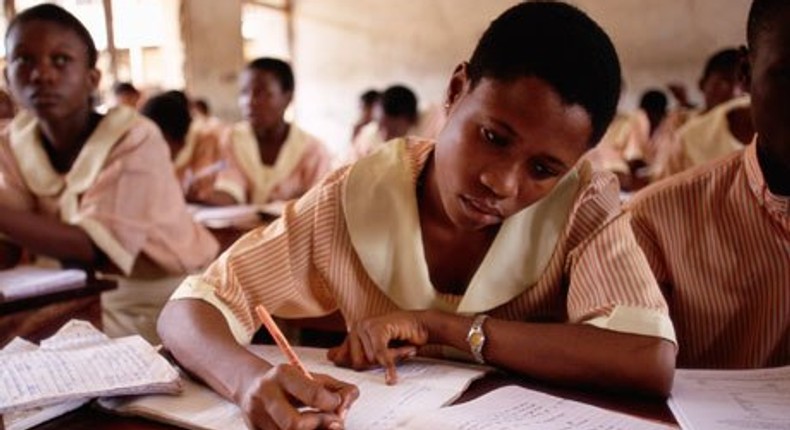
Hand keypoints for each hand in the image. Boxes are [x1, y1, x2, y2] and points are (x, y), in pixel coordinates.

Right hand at [239, 364, 358, 429]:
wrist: (252, 387)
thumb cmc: (292, 384)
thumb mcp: (313, 378)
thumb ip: (337, 389)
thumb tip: (347, 403)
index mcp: (283, 374)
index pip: (315, 395)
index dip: (333, 404)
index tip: (336, 403)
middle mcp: (265, 394)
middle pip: (294, 424)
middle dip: (318, 424)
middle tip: (330, 421)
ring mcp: (255, 416)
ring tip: (317, 424)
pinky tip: (306, 428)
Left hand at [327, 311, 428, 384]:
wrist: (420, 326)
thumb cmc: (399, 339)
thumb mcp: (375, 351)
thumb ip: (353, 354)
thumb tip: (329, 357)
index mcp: (352, 334)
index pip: (345, 362)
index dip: (364, 367)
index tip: (379, 361)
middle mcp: (356, 328)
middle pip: (357, 363)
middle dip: (378, 365)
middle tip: (393, 353)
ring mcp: (366, 326)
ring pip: (371, 360)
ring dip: (391, 359)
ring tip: (401, 348)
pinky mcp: (378, 328)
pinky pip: (380, 355)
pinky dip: (389, 367)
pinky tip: (392, 377)